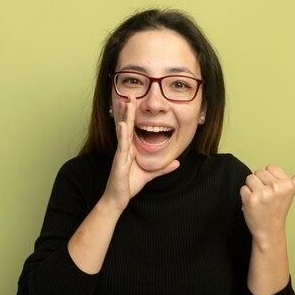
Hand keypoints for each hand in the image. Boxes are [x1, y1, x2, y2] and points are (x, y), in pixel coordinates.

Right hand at [102, 97, 179, 211]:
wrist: (117, 199)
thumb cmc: (128, 185)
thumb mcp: (150, 174)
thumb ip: (162, 168)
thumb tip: (177, 163)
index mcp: (129, 149)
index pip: (130, 128)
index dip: (131, 114)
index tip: (133, 101)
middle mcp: (124, 148)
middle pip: (125, 124)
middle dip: (126, 109)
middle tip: (128, 94)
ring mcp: (121, 154)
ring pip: (123, 131)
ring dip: (124, 116)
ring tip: (125, 102)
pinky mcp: (119, 162)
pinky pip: (122, 146)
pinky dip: (123, 134)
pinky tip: (123, 124)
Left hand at [240, 165, 294, 242]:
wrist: (269, 230)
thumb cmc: (278, 209)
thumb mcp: (291, 192)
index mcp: (287, 184)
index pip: (270, 167)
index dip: (269, 178)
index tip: (273, 189)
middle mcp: (276, 188)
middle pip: (258, 172)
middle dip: (260, 182)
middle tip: (265, 196)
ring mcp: (263, 194)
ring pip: (250, 178)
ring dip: (251, 188)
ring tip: (259, 199)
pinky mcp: (251, 200)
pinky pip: (243, 188)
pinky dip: (245, 196)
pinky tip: (253, 204)